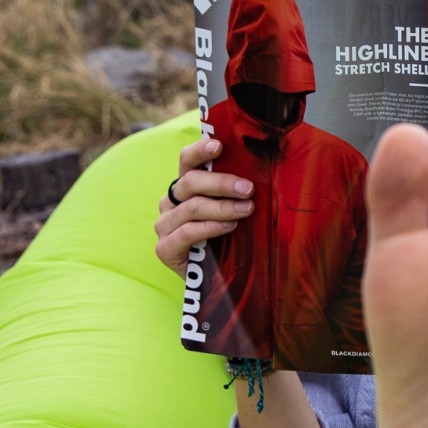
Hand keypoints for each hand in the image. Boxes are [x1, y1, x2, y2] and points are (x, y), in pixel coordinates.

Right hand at [154, 137, 254, 278]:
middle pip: (190, 182)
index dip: (200, 151)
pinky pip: (186, 232)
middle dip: (221, 183)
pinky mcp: (164, 249)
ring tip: (246, 210)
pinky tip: (229, 227)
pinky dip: (210, 228)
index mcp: (185, 188)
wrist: (216, 282)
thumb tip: (263, 175)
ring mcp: (164, 225)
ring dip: (222, 207)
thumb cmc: (228, 241)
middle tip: (247, 189)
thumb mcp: (233, 213)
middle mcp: (170, 202)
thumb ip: (237, 194)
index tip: (220, 145)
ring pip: (191, 207)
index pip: (187, 161)